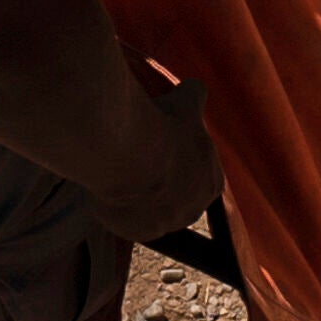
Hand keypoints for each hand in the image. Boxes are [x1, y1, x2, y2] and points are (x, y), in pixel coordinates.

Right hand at [78, 68, 221, 247]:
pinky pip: (128, 223)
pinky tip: (108, 191)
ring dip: (139, 198)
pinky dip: (119, 209)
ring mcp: (166, 225)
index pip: (200, 178)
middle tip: (137, 162)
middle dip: (160, 183)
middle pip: (176, 198)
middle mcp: (194, 210)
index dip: (180, 163)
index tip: (161, 151)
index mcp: (212, 183)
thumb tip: (195, 87)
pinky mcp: (137, 233)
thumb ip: (194, 96)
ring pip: (151, 212)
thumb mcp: (185, 102)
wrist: (131, 153)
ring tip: (120, 175)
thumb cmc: (164, 126)